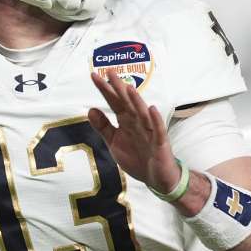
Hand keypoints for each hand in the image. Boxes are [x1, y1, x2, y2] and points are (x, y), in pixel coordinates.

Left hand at [88, 72, 181, 193]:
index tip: (94, 76)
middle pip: (127, 103)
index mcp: (126, 122)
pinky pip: (158, 130)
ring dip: (136, 101)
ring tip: (128, 88)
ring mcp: (149, 131)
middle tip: (110, 72)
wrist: (156, 178)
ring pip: (142, 114)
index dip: (105, 90)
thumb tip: (90, 110)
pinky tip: (151, 110)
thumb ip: (103, 127)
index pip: (114, 102)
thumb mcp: (114, 143)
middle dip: (119, 88)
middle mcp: (137, 122)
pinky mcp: (159, 143)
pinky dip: (155, 120)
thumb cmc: (137, 157)